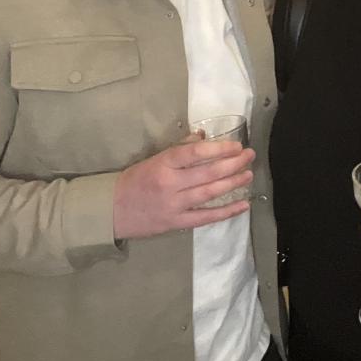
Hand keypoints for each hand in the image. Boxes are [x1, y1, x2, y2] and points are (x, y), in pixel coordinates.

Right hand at [113, 139, 254, 239]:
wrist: (111, 210)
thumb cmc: (135, 180)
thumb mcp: (154, 158)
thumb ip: (179, 148)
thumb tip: (204, 137)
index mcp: (163, 163)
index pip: (195, 153)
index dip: (218, 148)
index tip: (236, 146)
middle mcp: (170, 183)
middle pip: (207, 172)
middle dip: (233, 163)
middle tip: (249, 156)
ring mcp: (174, 205)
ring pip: (209, 193)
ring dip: (232, 183)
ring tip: (248, 175)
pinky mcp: (176, 223)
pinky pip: (206, 217)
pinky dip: (226, 212)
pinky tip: (243, 205)